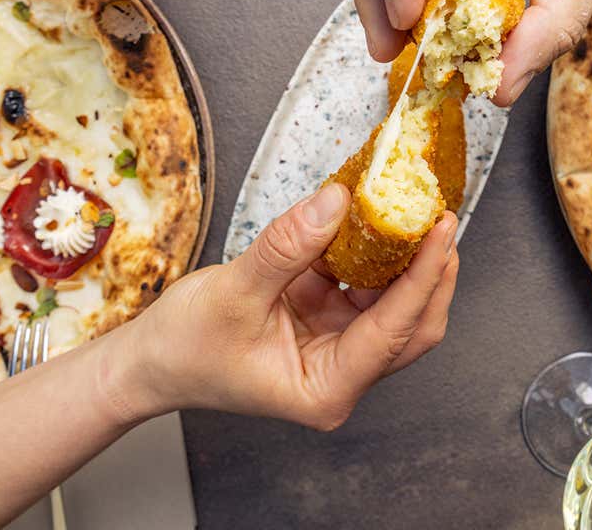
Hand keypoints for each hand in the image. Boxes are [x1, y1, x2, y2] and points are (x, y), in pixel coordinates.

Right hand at [117, 183, 458, 429]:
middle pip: (409, 324)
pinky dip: (363, 252)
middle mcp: (340, 375)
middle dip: (429, 271)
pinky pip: (357, 284)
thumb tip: (336, 201)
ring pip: (389, 303)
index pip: (394, 330)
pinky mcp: (323, 323)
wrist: (149, 362)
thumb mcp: (235, 293)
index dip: (424, 276)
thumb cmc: (184, 349)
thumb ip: (288, 246)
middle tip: (439, 216)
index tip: (442, 228)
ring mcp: (335, 349)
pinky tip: (366, 218)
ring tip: (409, 209)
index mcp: (326, 389)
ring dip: (399, 258)